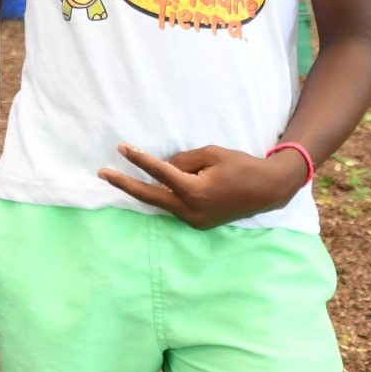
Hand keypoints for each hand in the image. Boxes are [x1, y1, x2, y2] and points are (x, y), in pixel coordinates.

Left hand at [98, 143, 308, 229]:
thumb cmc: (241, 166)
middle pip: (150, 196)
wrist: (268, 189)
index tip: (121, 148)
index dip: (139, 160)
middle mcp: (191, 211)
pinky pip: (174, 206)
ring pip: (161, 202)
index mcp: (194, 192)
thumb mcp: (210, 154)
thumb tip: (161, 167)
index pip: (159, 173)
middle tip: (102, 174)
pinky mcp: (198, 223)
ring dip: (143, 189)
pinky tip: (153, 185)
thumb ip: (182, 161)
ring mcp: (194, 220)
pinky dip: (163, 195)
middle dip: (124, 185)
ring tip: (119, 176)